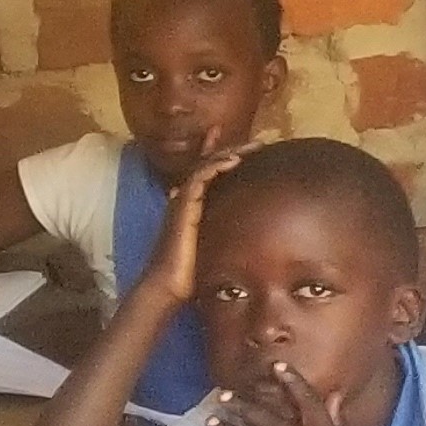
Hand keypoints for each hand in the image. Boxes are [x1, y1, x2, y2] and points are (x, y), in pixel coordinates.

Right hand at [130, 152, 240, 313]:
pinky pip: (198, 179)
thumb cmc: (189, 272)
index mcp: (191, 206)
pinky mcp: (183, 207)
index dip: (221, 156)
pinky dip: (215, 167)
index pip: (207, 174)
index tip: (244, 147)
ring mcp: (183, 201)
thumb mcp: (212, 248)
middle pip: (208, 164)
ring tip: (251, 146)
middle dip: (231, 149)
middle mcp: (185, 199)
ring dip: (228, 153)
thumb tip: (245, 239)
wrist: (168, 284)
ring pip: (205, 166)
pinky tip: (233, 161)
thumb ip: (223, 238)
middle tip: (257, 141)